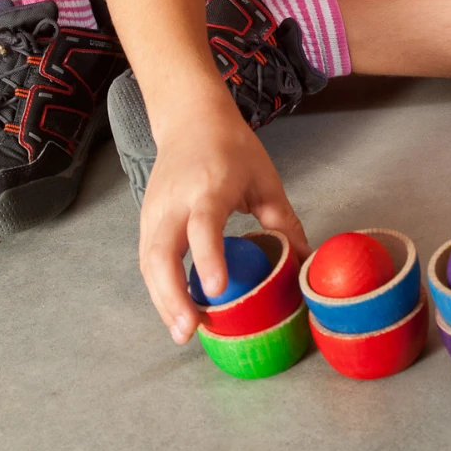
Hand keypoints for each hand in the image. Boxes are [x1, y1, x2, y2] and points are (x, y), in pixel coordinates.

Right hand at [138, 100, 309, 344]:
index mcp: (209, 186)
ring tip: (184, 331)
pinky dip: (158, 288)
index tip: (216, 290)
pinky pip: (148, 260)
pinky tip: (176, 310)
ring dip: (162, 300)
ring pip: (149, 263)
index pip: (203, 226)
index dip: (208, 258)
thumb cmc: (231, 147)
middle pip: (162, 254)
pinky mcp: (146, 220)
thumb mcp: (265, 178)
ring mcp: (154, 211)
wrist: (190, 119)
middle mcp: (175, 201)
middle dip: (172, 296)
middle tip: (191, 330)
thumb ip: (283, 219)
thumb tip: (304, 257)